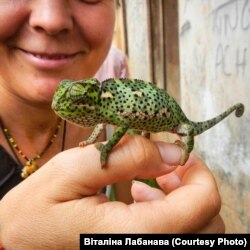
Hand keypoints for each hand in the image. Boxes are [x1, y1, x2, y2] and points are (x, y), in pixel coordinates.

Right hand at [0, 135, 223, 248]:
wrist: (15, 244)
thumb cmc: (35, 209)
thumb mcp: (72, 171)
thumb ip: (125, 156)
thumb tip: (172, 151)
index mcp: (131, 235)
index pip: (201, 206)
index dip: (199, 173)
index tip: (181, 154)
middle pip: (207, 222)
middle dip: (192, 185)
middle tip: (166, 164)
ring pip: (196, 230)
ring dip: (182, 199)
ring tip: (149, 179)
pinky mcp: (133, 249)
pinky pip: (174, 236)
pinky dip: (169, 212)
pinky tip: (140, 196)